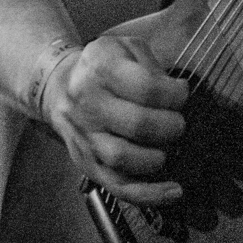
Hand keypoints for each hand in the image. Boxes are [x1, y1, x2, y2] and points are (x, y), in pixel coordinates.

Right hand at [41, 35, 188, 204]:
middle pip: (138, 125)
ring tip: (168, 148)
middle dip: (171, 127)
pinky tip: (172, 191)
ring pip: (123, 158)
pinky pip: (118, 186)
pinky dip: (148, 194)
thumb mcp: (126, 48)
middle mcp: (87, 103)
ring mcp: (85, 136)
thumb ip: (153, 65)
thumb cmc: (103, 68)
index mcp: (100, 68)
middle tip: (178, 124)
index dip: (176, 95)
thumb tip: (179, 90)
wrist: (60, 86)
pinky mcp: (86, 163)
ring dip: (157, 158)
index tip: (183, 95)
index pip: (147, 88)